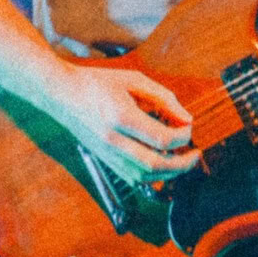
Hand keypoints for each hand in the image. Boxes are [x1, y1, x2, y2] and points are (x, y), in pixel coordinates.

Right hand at [48, 62, 199, 181]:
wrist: (62, 94)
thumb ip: (163, 98)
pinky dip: (151, 176)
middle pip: (154, 164)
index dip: (183, 136)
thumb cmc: (98, 82)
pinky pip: (131, 177)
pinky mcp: (103, 159)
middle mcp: (113, 140)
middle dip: (181, 164)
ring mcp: (106, 153)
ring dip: (168, 173)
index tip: (189, 126)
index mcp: (121, 117)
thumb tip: (186, 119)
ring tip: (182, 161)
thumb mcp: (134, 80)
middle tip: (195, 154)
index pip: (161, 138)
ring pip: (143, 176)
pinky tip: (162, 164)